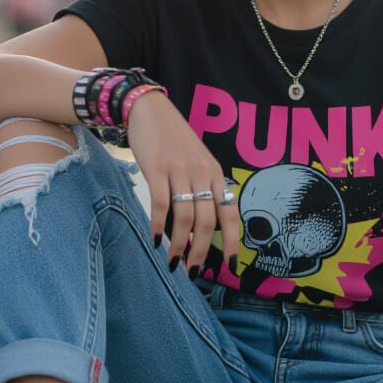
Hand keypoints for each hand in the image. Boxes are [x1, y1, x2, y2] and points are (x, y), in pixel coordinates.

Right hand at [125, 93, 240, 278]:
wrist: (150, 109)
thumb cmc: (174, 141)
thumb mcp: (197, 162)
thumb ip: (202, 190)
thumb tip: (200, 229)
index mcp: (216, 173)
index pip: (230, 213)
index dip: (232, 241)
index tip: (230, 265)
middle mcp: (202, 173)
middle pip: (207, 222)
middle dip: (201, 252)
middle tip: (193, 272)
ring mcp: (180, 170)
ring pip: (185, 216)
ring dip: (179, 245)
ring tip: (173, 262)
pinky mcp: (157, 168)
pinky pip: (160, 203)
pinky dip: (158, 225)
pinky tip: (155, 239)